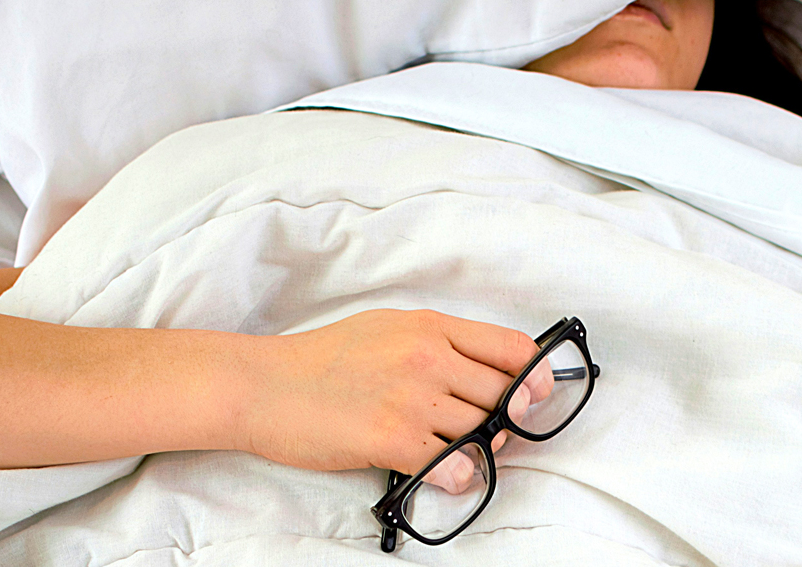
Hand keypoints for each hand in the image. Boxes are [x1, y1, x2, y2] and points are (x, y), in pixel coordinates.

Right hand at [239, 308, 539, 491]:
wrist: (264, 385)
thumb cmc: (322, 359)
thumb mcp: (387, 328)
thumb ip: (437, 344)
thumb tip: (482, 371)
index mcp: (429, 326)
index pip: (511, 347)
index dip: (535, 375)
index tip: (537, 393)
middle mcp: (427, 357)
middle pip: (504, 394)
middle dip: (508, 419)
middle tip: (492, 432)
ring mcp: (411, 398)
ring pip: (481, 430)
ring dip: (481, 448)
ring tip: (459, 452)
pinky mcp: (391, 438)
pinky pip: (453, 464)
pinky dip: (458, 475)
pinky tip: (444, 472)